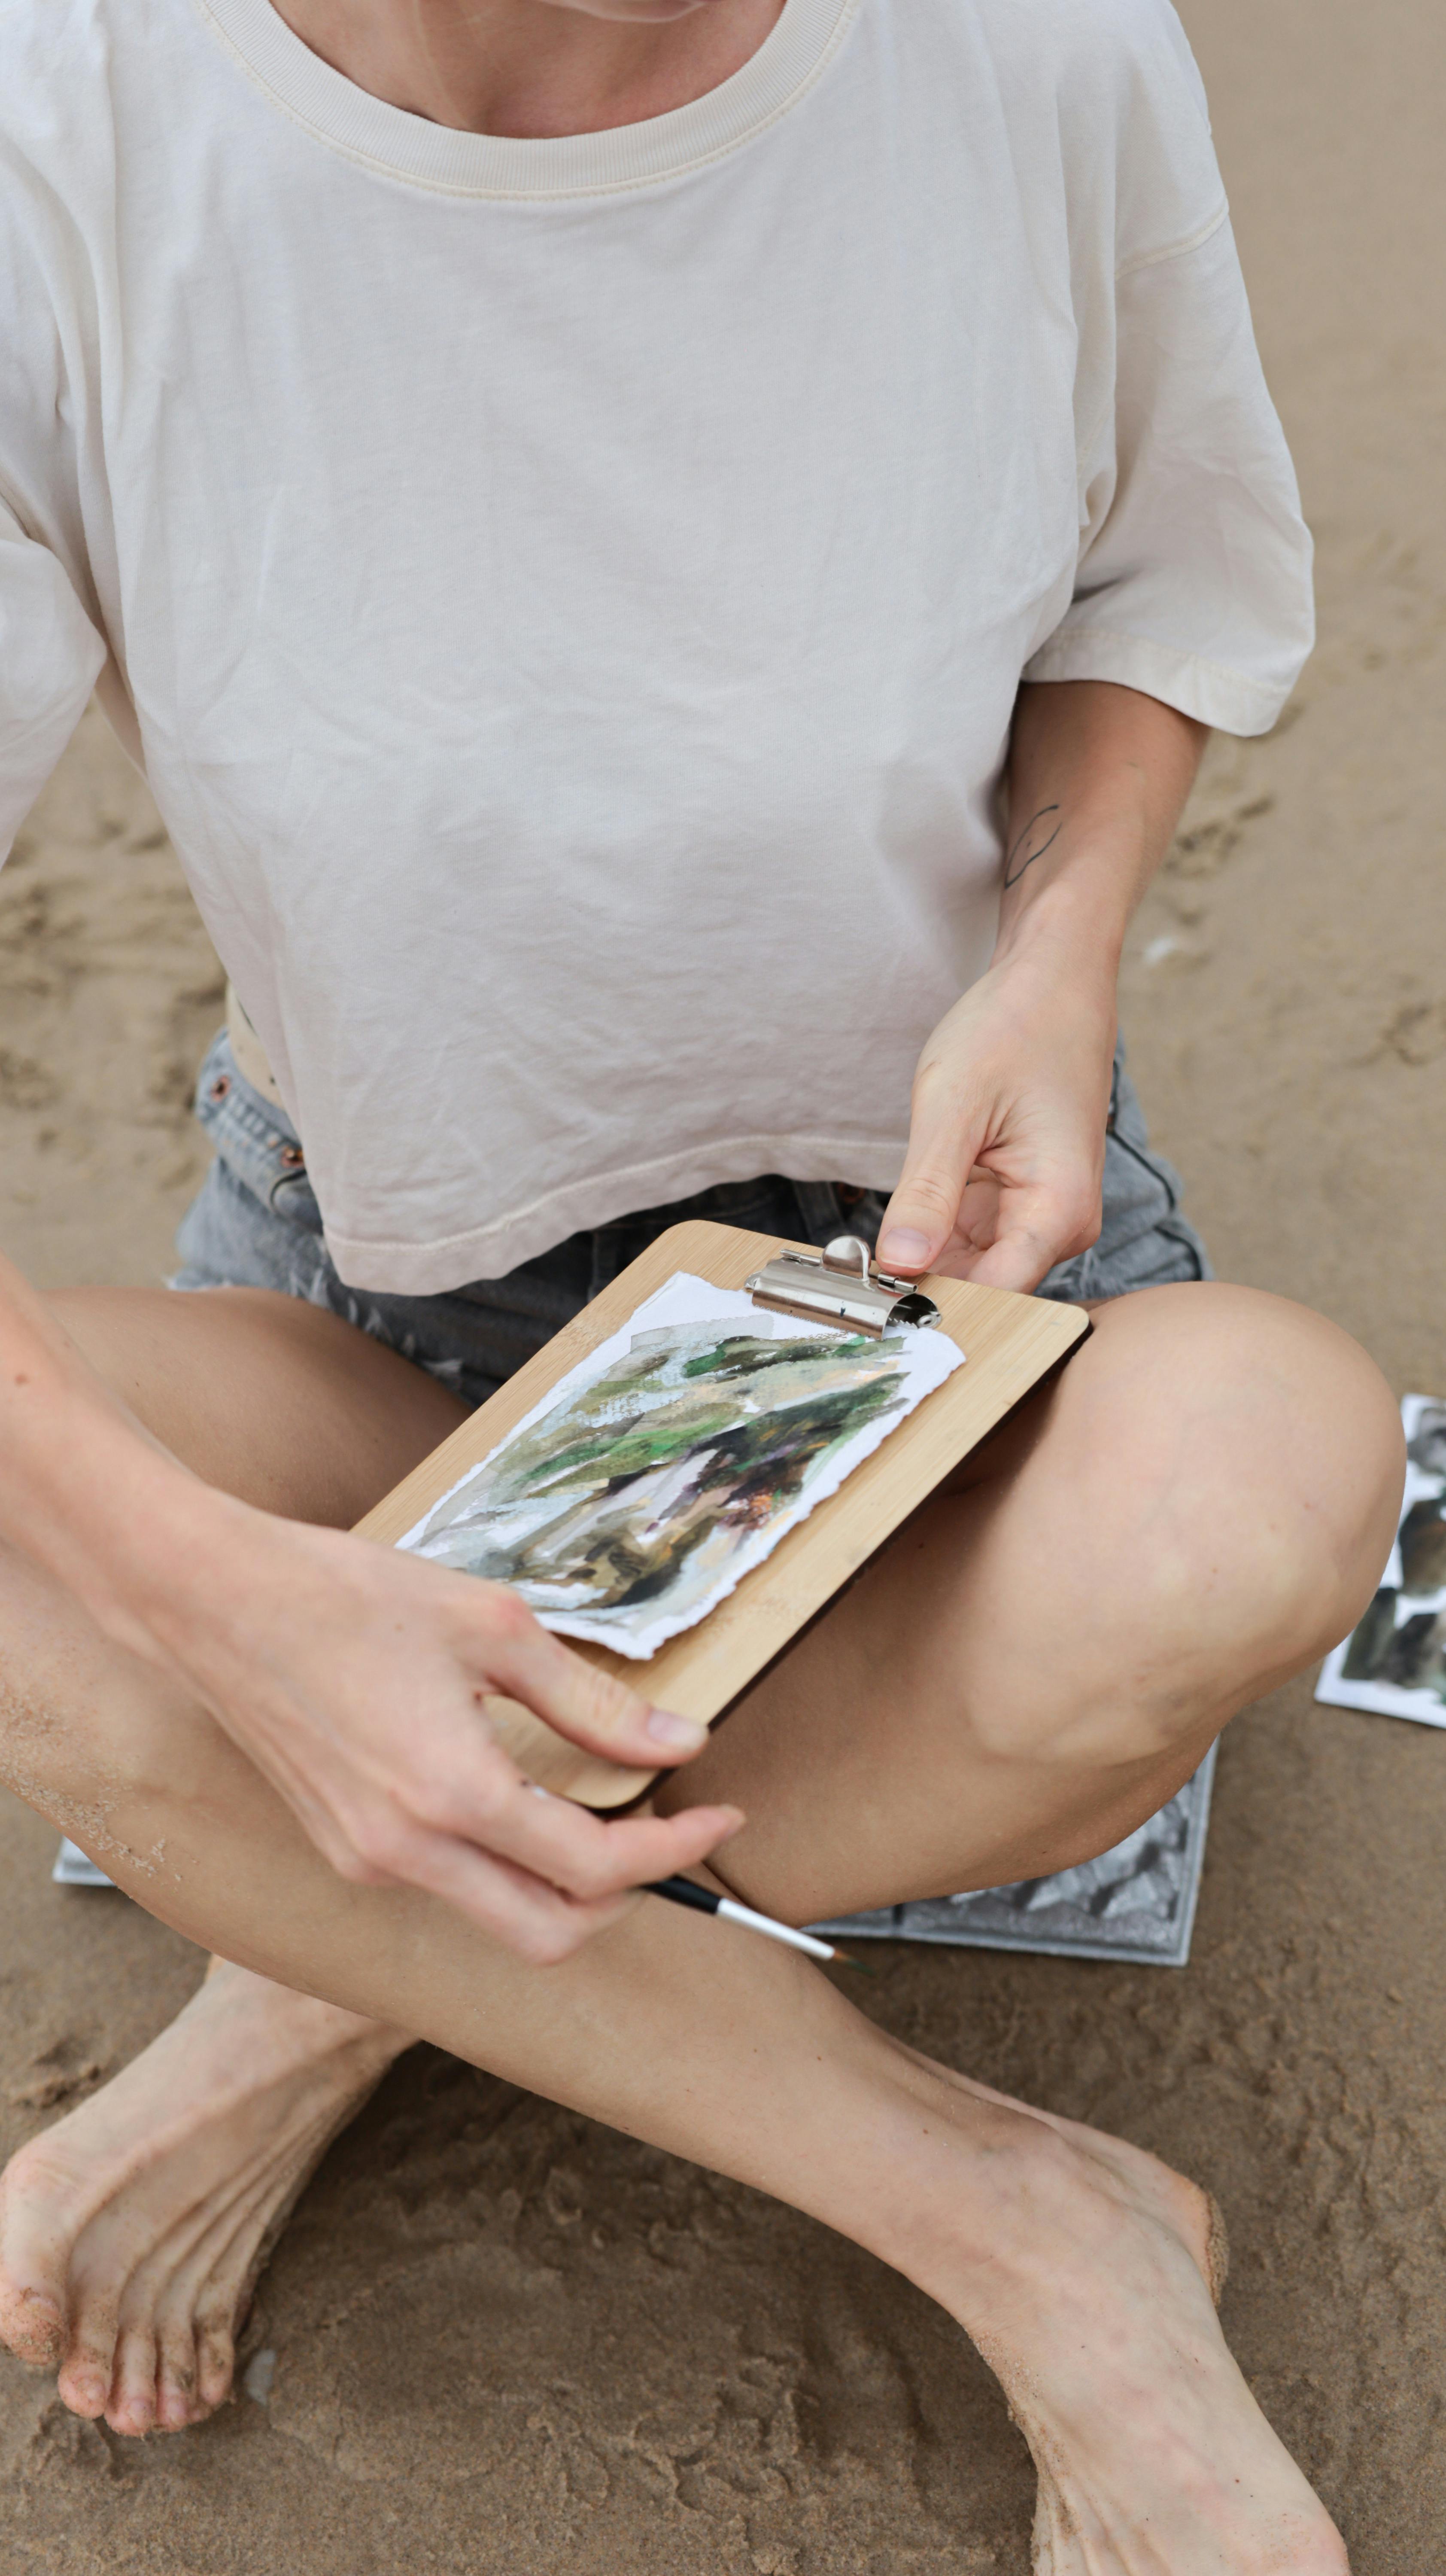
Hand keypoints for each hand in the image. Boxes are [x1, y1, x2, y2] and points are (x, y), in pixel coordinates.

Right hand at [142, 1498, 742, 1962]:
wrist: (214, 1600)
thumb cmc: (345, 1595)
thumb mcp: (493, 1625)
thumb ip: (592, 1700)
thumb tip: (679, 1744)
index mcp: (452, 1793)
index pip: (596, 1868)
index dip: (676, 1851)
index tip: (722, 1817)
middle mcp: (407, 1850)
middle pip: (553, 1934)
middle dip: (625, 1898)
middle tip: (665, 1833)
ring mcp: (369, 1861)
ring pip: (501, 1919)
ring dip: (565, 1886)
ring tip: (601, 1812)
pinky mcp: (344, 1850)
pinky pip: (449, 1887)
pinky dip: (505, 1864)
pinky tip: (519, 1798)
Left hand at [876, 938, 1116, 1292]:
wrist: (1053, 984)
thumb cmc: (1015, 1029)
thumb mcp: (954, 1107)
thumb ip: (928, 1192)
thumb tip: (900, 1264)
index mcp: (1059, 1208)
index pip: (995, 1293)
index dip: (930, 1304)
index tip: (865, 1307)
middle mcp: (1060, 1225)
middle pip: (984, 1288)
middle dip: (917, 1286)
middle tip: (843, 1280)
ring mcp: (1041, 1217)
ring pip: (971, 1268)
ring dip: (919, 1263)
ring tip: (858, 1259)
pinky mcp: (1019, 1204)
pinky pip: (970, 1240)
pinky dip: (930, 1238)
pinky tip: (892, 1232)